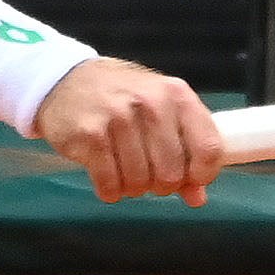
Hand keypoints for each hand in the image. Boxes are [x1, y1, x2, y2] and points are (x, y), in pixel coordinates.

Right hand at [34, 59, 227, 205]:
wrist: (65, 78)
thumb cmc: (121, 96)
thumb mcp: (159, 110)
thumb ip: (184, 149)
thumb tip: (197, 197)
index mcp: (176, 94)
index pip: (209, 148)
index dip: (201, 175)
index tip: (189, 180)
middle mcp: (150, 103)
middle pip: (172, 173)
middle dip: (160, 184)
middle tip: (146, 173)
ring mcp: (119, 118)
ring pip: (140, 183)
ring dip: (132, 186)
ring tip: (123, 169)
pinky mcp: (90, 135)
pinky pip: (110, 184)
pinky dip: (109, 189)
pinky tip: (105, 173)